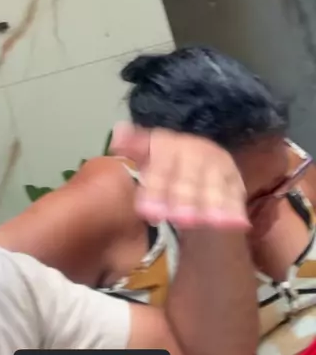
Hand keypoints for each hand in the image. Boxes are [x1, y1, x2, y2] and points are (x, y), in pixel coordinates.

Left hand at [111, 125, 247, 229]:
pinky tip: (236, 223)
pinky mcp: (234, 179)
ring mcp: (217, 165)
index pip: (162, 167)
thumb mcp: (145, 152)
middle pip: (189, 179)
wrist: (195, 157)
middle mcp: (196, 151)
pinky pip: (235, 195)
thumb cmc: (164, 161)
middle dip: (184, 199)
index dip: (156, 189)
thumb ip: (132, 146)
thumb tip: (119, 131)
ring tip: (211, 222)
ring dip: (212, 205)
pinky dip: (235, 209)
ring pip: (214, 186)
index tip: (148, 212)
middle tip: (180, 220)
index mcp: (171, 145)